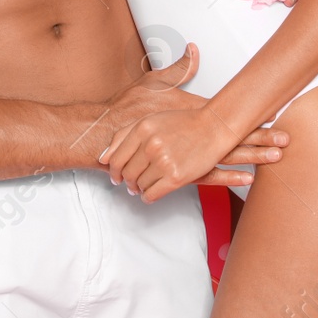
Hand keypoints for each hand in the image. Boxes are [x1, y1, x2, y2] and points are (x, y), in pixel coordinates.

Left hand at [100, 105, 261, 202]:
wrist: (214, 127)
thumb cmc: (183, 123)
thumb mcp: (151, 121)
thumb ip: (124, 136)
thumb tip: (103, 158)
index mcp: (142, 129)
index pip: (116, 158)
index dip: (113, 171)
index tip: (116, 176)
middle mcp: (150, 145)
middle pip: (127, 173)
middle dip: (127, 181)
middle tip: (131, 184)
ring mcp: (163, 161)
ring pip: (139, 185)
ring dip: (139, 188)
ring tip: (144, 186)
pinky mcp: (176, 177)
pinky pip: (152, 194)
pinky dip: (148, 197)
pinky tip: (151, 193)